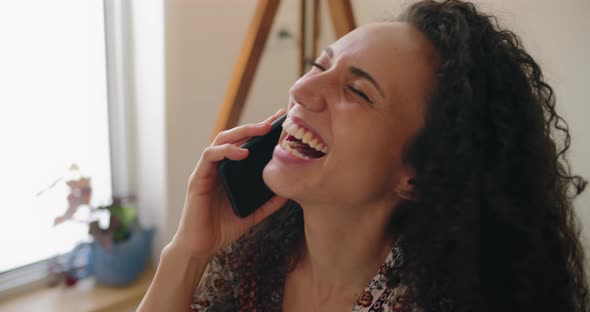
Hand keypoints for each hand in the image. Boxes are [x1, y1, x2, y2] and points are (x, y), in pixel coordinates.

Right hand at [169, 109, 287, 260]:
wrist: (200, 248)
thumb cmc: (222, 230)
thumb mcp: (252, 215)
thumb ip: (267, 204)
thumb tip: (288, 193)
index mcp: (229, 172)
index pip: (244, 145)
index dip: (260, 133)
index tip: (280, 122)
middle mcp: (217, 167)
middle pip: (234, 137)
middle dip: (254, 127)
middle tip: (274, 120)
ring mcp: (206, 171)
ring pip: (221, 140)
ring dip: (241, 132)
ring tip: (261, 130)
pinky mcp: (198, 178)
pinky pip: (209, 156)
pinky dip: (225, 151)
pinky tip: (242, 152)